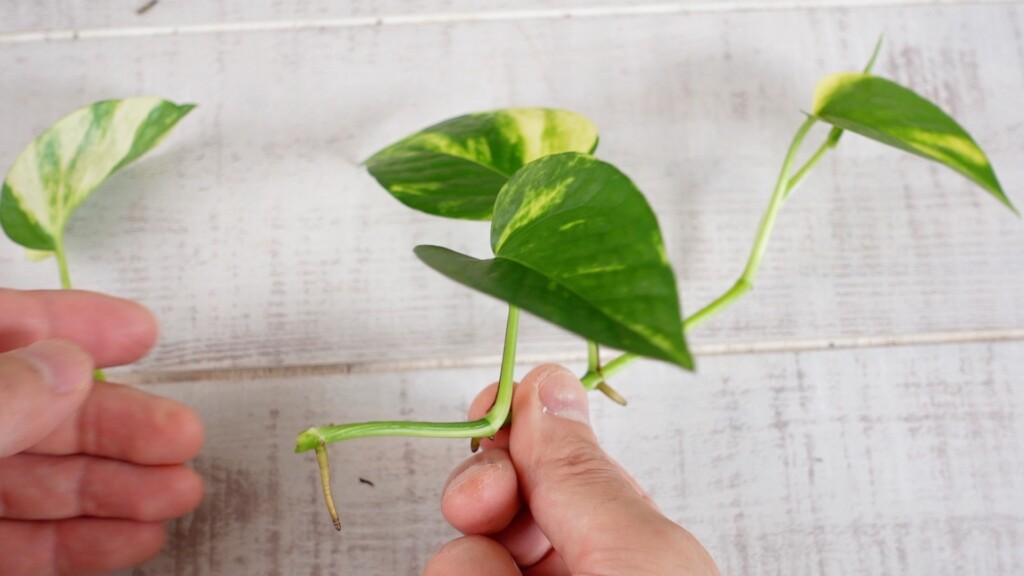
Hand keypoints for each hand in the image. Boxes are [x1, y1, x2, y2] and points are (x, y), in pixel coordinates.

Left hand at [0, 289, 203, 575]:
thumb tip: (66, 364)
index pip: (8, 328)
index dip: (77, 323)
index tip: (140, 331)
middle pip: (40, 410)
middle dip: (121, 425)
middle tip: (182, 434)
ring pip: (40, 482)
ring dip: (119, 489)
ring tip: (178, 493)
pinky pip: (23, 544)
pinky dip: (82, 543)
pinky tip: (134, 536)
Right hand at [424, 364, 718, 575]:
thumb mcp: (640, 556)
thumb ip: (584, 476)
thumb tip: (549, 385)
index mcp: (624, 541)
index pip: (554, 462)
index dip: (516, 427)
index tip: (490, 410)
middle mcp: (571, 567)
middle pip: (492, 499)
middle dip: (479, 492)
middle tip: (481, 504)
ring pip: (458, 552)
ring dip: (471, 564)